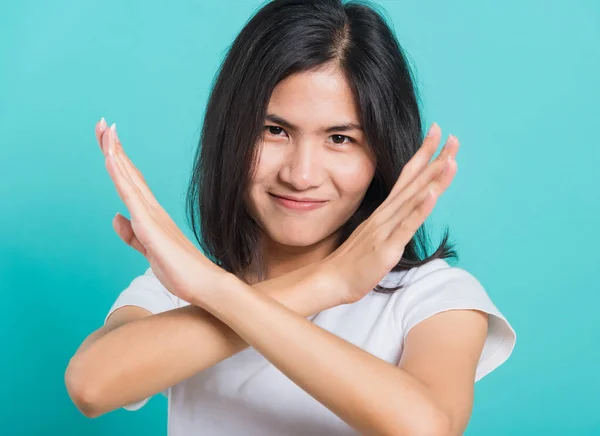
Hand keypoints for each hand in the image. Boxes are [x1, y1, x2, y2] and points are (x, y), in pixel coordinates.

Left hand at [94, 118, 230, 304]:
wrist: (205, 284)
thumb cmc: (181, 270)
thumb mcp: (148, 250)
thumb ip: (131, 235)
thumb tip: (115, 217)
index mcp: (151, 214)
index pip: (130, 181)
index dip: (118, 159)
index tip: (108, 139)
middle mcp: (152, 209)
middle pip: (128, 172)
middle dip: (113, 147)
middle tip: (103, 123)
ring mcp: (151, 215)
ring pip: (128, 178)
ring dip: (114, 153)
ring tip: (106, 130)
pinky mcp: (150, 226)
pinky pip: (130, 195)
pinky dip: (120, 175)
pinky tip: (111, 159)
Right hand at [321, 123, 458, 304]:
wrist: (331, 278)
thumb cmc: (353, 259)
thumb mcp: (373, 233)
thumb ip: (388, 219)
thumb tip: (402, 208)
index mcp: (384, 211)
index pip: (406, 176)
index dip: (422, 154)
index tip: (437, 134)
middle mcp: (386, 214)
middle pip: (413, 182)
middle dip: (434, 159)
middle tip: (453, 137)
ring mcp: (386, 229)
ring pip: (413, 199)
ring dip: (432, 179)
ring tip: (450, 160)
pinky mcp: (387, 247)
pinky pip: (406, 226)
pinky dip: (420, 210)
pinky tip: (432, 195)